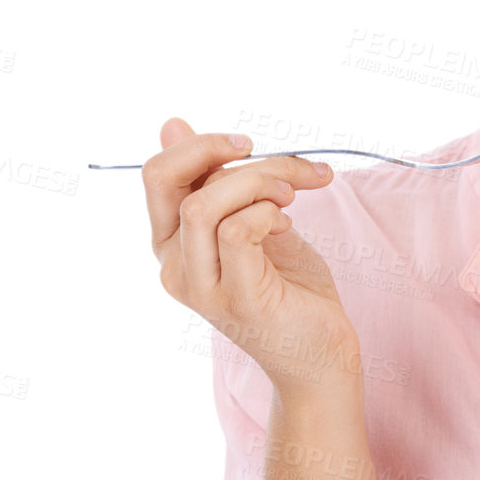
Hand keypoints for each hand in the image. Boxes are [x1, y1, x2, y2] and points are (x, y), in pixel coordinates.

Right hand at [142, 118, 360, 397]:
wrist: (322, 356)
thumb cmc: (291, 290)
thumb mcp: (254, 221)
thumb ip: (219, 183)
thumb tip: (172, 123)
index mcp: (175, 245)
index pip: (157, 176)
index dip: (198, 145)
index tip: (247, 143)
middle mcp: (176, 267)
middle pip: (165, 182)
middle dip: (218, 151)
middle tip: (275, 162)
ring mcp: (202, 287)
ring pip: (205, 205)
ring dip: (260, 182)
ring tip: (296, 194)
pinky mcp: (238, 298)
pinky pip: (237, 232)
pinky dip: (268, 213)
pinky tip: (289, 225)